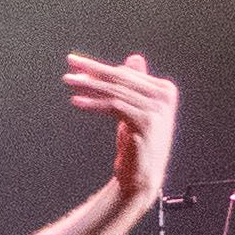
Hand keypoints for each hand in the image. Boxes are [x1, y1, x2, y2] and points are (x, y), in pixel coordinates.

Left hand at [66, 52, 177, 203]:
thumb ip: (135, 86)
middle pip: (121, 79)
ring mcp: (157, 111)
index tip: (77, 63)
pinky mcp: (145, 123)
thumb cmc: (136, 144)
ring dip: (89, 86)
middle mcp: (164, 98)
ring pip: (115, 92)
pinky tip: (76, 101)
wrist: (141, 177)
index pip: (126, 74)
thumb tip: (134, 58)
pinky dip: (94, 103)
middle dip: (93, 71)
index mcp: (165, 90)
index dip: (100, 68)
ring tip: (69, 81)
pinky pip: (114, 107)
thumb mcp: (134, 110)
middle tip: (71, 63)